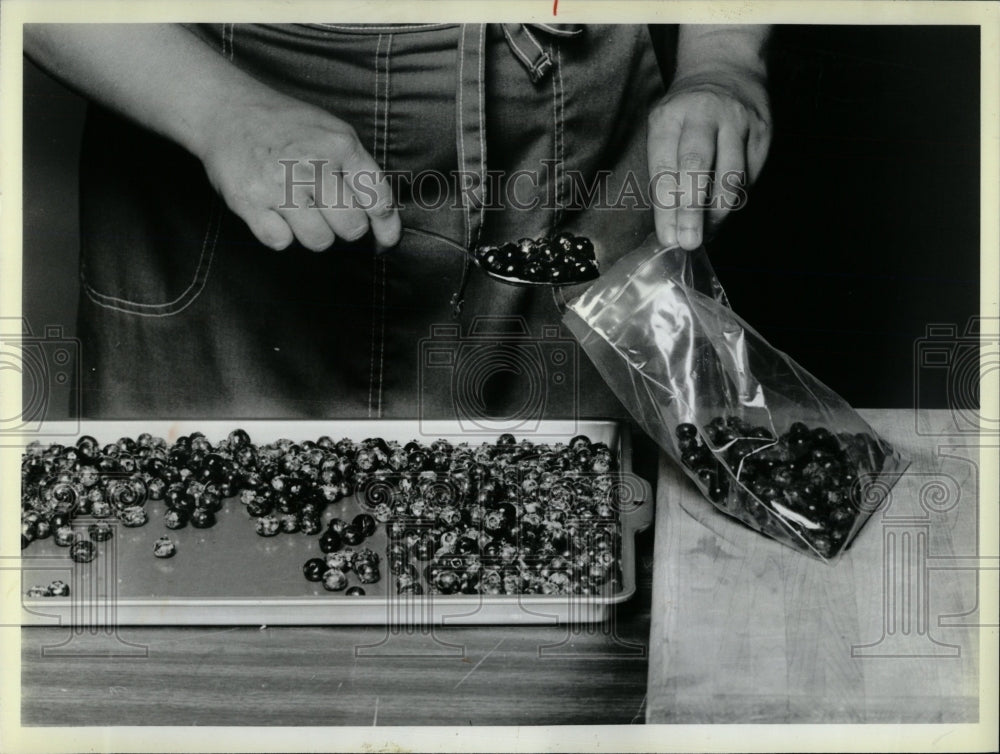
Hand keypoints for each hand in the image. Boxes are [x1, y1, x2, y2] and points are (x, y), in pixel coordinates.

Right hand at [196, 92, 400, 250]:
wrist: (225, 111)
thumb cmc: (286, 127)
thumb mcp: (332, 133)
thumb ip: (360, 171)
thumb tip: (384, 219)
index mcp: (340, 145)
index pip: (378, 200)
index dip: (387, 228)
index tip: (384, 241)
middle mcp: (313, 164)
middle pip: (352, 228)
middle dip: (344, 226)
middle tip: (328, 211)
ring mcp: (280, 184)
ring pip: (319, 241)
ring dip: (313, 232)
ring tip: (300, 209)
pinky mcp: (250, 202)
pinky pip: (281, 242)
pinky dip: (279, 233)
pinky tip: (274, 211)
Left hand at [647, 67, 770, 249]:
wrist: (726, 65)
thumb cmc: (686, 110)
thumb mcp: (664, 128)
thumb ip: (666, 171)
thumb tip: (670, 225)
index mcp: (669, 116)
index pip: (664, 167)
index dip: (666, 207)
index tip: (668, 238)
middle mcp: (704, 114)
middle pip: (697, 166)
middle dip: (691, 210)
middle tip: (689, 242)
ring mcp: (737, 121)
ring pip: (731, 175)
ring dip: (718, 212)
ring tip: (709, 232)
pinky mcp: (763, 131)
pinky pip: (750, 175)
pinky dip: (736, 199)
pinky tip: (724, 210)